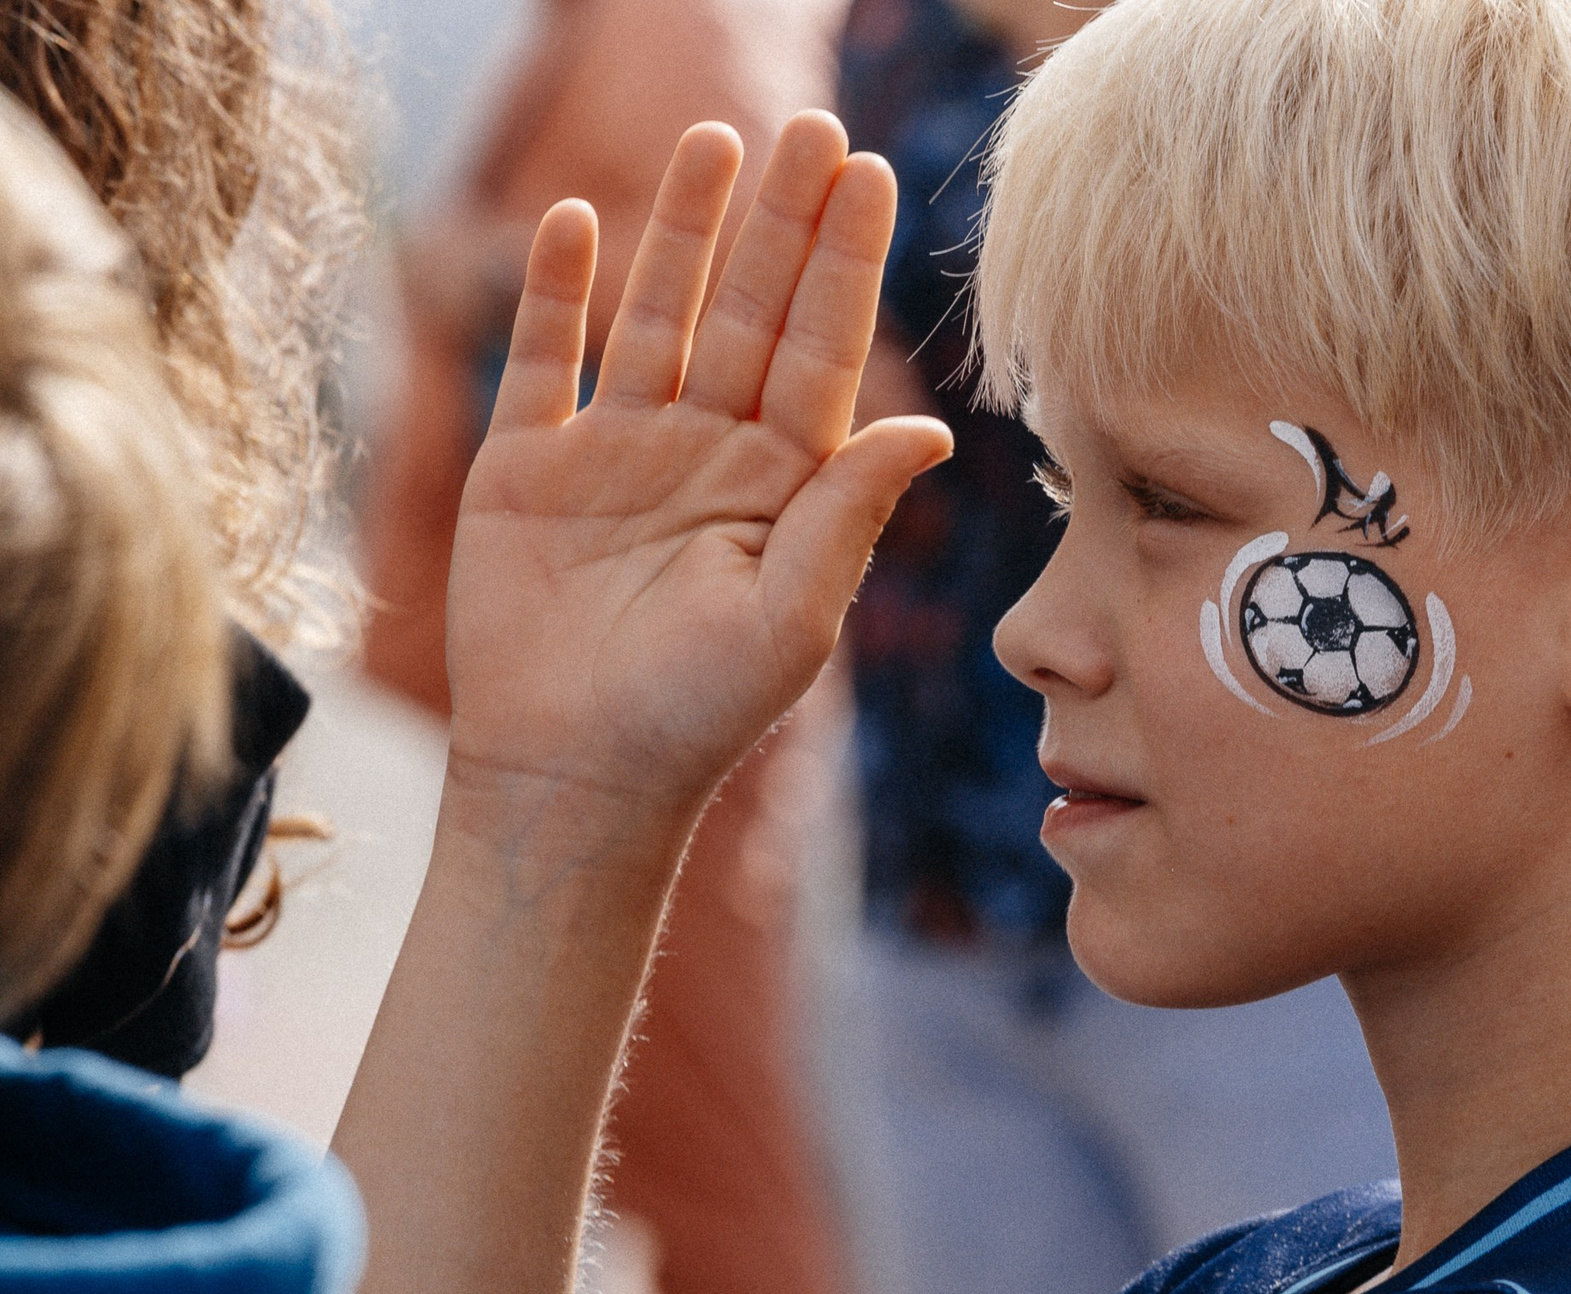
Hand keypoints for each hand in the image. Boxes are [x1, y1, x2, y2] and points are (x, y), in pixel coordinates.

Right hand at [442, 112, 949, 837]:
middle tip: (814, 125)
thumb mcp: (791, 620)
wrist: (574, 781)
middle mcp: (709, 454)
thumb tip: (930, 426)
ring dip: (685, 232)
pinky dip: (556, 294)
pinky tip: (575, 219)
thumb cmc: (698, 716)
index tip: (870, 174)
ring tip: (717, 142)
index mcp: (783, 487)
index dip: (844, 263)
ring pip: (657, 315)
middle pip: (752, 312)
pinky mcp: (530, 469)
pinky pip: (544, 362)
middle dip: (783, 221)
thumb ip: (849, 516)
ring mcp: (619, 454)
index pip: (823, 351)